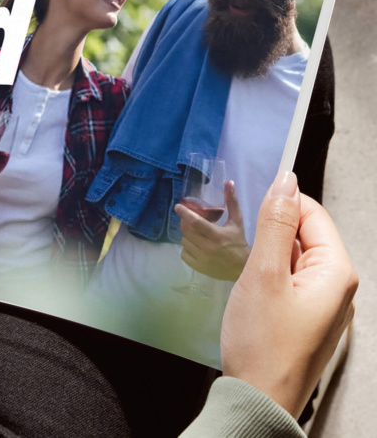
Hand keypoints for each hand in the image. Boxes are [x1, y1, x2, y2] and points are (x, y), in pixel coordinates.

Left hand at [175, 180, 249, 280]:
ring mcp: (202, 259)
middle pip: (186, 231)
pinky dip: (187, 248)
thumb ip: (232, 202)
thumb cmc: (239, 241)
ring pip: (184, 242)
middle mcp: (208, 248)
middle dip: (186, 223)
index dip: (184, 213)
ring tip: (197, 234)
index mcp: (217, 235)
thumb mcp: (237, 221)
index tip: (178, 206)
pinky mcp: (198, 267)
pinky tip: (196, 246)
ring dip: (188, 236)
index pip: (195, 222)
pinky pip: (184, 254)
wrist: (243, 267)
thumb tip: (229, 182)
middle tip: (191, 220)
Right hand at [221, 171, 357, 418]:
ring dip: (267, 254)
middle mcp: (337, 286)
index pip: (312, 213)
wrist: (258, 400)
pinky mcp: (307, 317)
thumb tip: (286, 182)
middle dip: (271, 231)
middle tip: (242, 245)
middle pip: (304, 234)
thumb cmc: (262, 342)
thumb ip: (276, 223)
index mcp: (336, 272)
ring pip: (294, 256)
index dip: (279, 204)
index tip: (247, 206)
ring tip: (245, 270)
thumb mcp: (264, 272)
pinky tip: (250, 288)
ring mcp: (323, 304)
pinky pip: (290, 279)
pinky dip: (268, 275)